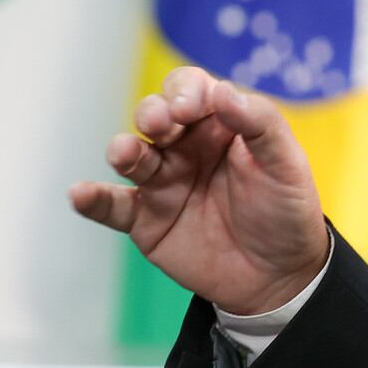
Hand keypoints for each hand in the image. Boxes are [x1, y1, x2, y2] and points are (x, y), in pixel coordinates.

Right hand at [68, 66, 327, 315]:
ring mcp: (163, 182)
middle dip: (152, 113)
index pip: (192, 89)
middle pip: (154, 115)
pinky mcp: (146, 220)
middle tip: (160, 123)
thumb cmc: (287, 212)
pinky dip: (93, 199)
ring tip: (124, 153)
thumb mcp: (287, 164)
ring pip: (131, 155)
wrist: (280, 277)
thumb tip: (223, 91)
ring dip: (122, 149)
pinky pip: (113, 206)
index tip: (190, 107)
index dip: (186, 90)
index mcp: (220, 125)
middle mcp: (186, 147)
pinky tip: (80, 194)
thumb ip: (261, 124)